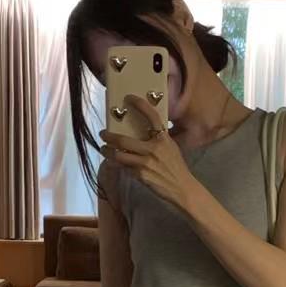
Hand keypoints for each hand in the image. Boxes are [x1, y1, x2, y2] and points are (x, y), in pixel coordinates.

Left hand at [99, 94, 196, 210]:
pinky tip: (111, 162)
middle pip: (124, 140)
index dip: (140, 105)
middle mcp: (153, 149)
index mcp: (163, 139)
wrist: (182, 188)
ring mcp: (146, 163)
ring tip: (103, 149)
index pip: (152, 116)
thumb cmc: (176, 168)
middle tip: (103, 133)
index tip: (129, 98)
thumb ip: (158, 140)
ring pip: (118, 155)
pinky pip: (123, 167)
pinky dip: (115, 164)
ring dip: (107, 151)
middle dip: (109, 136)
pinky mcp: (141, 175)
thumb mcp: (171, 148)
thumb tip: (143, 133)